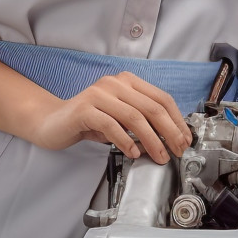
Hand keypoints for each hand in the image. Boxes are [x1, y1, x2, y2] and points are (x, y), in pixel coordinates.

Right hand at [29, 72, 192, 164]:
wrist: (53, 122)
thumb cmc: (89, 121)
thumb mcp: (120, 117)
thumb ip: (141, 120)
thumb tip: (171, 136)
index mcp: (127, 81)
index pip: (161, 97)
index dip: (177, 119)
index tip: (185, 139)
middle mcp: (115, 83)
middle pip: (151, 107)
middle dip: (169, 131)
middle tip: (176, 150)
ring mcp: (98, 94)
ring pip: (134, 116)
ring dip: (151, 140)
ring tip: (158, 156)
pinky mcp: (84, 109)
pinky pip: (111, 125)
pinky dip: (125, 141)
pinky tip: (132, 153)